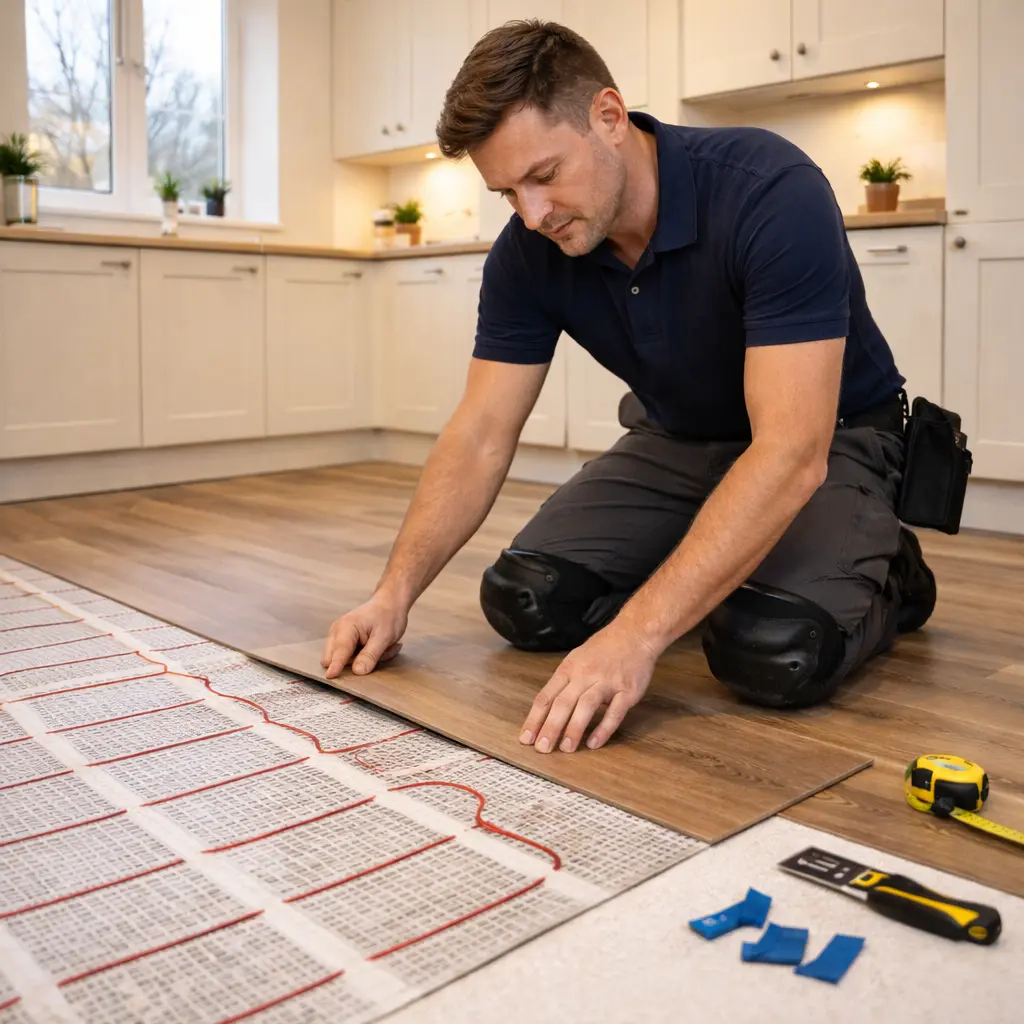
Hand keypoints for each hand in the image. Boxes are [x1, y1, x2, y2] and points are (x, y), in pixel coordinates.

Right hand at [321, 595, 408, 678]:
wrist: (389, 604)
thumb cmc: (388, 617)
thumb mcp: (384, 637)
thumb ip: (370, 655)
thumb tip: (357, 672)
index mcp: (346, 627)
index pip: (339, 651)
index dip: (336, 665)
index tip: (330, 676)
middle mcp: (336, 632)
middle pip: (333, 659)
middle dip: (354, 663)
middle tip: (379, 653)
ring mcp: (338, 637)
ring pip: (342, 660)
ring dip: (361, 660)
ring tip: (381, 648)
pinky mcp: (343, 642)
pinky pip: (348, 658)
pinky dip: (362, 657)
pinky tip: (376, 647)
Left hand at [519, 623, 660, 753]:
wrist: (634, 633)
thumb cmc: (603, 648)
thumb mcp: (576, 659)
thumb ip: (563, 683)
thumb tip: (546, 709)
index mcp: (569, 669)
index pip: (546, 696)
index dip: (534, 719)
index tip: (526, 738)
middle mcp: (585, 675)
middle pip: (563, 703)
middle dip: (550, 727)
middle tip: (542, 748)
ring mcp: (607, 682)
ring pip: (586, 706)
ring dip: (574, 728)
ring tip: (566, 748)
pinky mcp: (627, 690)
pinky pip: (615, 712)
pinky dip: (604, 728)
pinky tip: (594, 743)